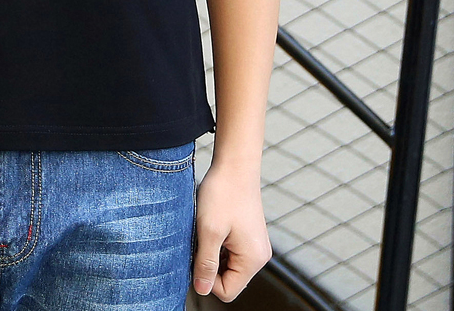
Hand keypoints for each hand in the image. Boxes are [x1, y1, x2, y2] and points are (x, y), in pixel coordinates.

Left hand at [192, 159, 272, 299]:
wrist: (235, 163)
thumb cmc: (223, 193)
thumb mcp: (209, 231)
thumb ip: (206, 264)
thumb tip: (201, 289)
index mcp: (252, 260)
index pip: (227, 291)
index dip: (206, 278)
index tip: (197, 254)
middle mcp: (259, 256)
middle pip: (228, 279)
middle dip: (209, 263)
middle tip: (201, 238)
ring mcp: (255, 245)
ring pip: (227, 264)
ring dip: (213, 251)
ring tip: (207, 227)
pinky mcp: (249, 235)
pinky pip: (231, 250)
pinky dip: (218, 242)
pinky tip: (213, 223)